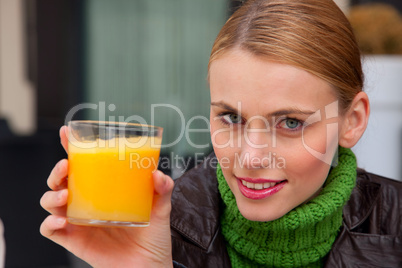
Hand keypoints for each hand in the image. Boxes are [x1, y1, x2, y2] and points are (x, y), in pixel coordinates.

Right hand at [40, 126, 173, 266]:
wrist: (149, 264)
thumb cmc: (152, 235)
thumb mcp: (161, 207)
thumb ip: (162, 189)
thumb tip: (157, 174)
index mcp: (104, 189)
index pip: (83, 165)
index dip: (71, 148)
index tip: (67, 134)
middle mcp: (88, 202)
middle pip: (61, 180)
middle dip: (57, 170)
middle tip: (66, 167)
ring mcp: (79, 220)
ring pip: (51, 201)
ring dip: (51, 194)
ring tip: (66, 195)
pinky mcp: (74, 240)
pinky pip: (51, 230)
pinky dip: (49, 223)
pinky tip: (62, 220)